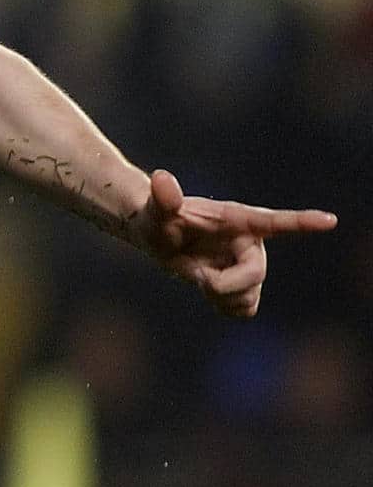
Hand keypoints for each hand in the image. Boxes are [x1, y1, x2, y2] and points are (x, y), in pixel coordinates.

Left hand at [126, 168, 336, 316]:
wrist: (158, 237)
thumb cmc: (158, 218)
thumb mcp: (156, 210)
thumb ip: (162, 198)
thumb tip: (161, 178)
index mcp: (236, 220)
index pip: (273, 221)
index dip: (302, 221)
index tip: (330, 220)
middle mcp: (249, 242)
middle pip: (255, 274)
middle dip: (226, 284)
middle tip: (198, 278)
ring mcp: (246, 264)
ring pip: (249, 297)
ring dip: (223, 296)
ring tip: (201, 278)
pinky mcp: (241, 284)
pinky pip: (244, 309)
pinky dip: (225, 306)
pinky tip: (209, 289)